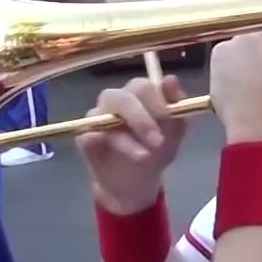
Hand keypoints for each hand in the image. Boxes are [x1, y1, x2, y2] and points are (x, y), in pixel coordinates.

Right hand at [77, 75, 190, 215]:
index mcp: (138, 93)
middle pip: (121, 97)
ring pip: (106, 117)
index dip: (156, 100)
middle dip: (141, 119)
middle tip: (158, 142)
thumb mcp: (175, 131)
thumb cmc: (157, 150)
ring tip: (145, 157)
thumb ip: (176, 106)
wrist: (137, 183)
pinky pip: (91, 136)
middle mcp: (115, 100)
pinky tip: (120, 159)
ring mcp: (97, 117)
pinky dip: (108, 147)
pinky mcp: (85, 137)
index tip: (169, 118)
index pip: (143, 86)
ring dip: (126, 139)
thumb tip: (171, 78)